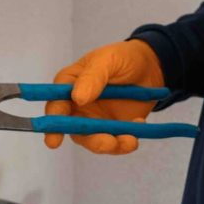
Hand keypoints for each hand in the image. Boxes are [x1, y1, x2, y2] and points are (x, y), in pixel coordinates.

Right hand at [47, 40, 163, 154]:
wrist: (150, 68)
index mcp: (69, 85)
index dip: (54, 121)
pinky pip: (115, 143)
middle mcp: (78, 106)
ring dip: (110, 145)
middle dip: (89, 140)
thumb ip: (93, 76)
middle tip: (106, 143)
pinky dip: (126, 141)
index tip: (55, 140)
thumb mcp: (108, 59)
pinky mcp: (113, 130)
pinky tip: (139, 123)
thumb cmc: (123, 58)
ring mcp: (95, 120)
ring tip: (129, 140)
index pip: (56, 104)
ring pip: (94, 141)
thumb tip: (77, 98)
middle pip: (74, 129)